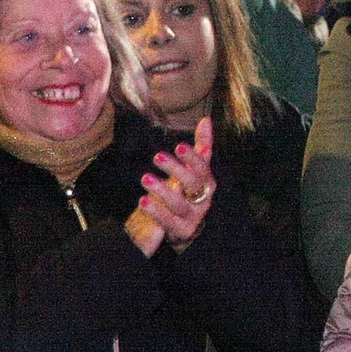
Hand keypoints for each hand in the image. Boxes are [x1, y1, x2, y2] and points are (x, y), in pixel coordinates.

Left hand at [135, 118, 215, 255]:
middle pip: (193, 184)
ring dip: (162, 190)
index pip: (203, 168)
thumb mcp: (194, 170)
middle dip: (176, 170)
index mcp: (207, 182)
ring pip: (179, 204)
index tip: (178, 146)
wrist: (186, 227)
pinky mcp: (182, 231)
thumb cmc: (188, 192)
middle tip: (156, 156)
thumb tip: (206, 120)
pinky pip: (169, 222)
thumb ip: (201, 146)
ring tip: (145, 178)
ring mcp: (194, 217)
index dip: (193, 158)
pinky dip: (156, 211)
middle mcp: (203, 199)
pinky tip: (143, 201)